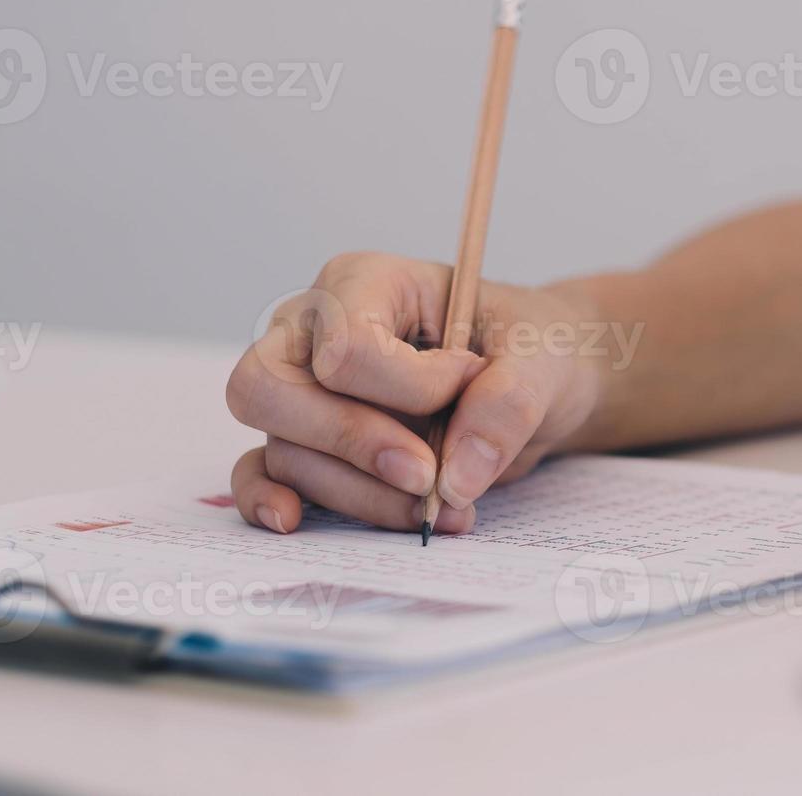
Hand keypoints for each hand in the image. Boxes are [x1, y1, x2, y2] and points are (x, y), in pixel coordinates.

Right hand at [226, 252, 604, 534]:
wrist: (539, 383)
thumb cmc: (530, 349)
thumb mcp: (543, 360)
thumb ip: (507, 406)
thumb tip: (453, 481)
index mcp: (364, 281)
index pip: (345, 346)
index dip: (410, 388)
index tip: (470, 382)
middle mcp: (313, 330)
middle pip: (268, 390)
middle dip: (352, 443)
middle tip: (427, 477)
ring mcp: (301, 388)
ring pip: (284, 449)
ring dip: (361, 494)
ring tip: (442, 509)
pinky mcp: (305, 442)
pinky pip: (258, 473)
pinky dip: (269, 499)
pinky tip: (293, 519)